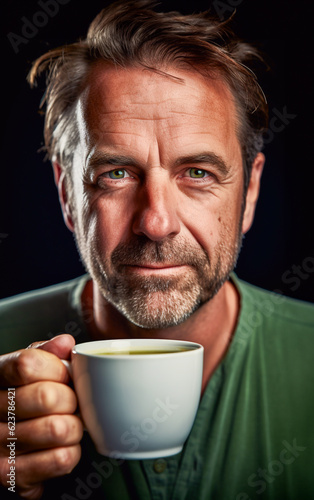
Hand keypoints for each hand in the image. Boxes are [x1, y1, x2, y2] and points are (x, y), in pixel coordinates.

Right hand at [0, 335, 82, 498]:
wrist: (0, 436)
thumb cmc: (19, 395)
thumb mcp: (27, 366)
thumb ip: (46, 352)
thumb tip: (65, 343)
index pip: (28, 364)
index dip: (57, 369)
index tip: (64, 374)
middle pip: (48, 397)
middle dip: (71, 398)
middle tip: (70, 402)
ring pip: (58, 429)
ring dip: (74, 427)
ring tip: (67, 423)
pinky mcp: (11, 473)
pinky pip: (60, 459)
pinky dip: (71, 451)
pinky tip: (61, 446)